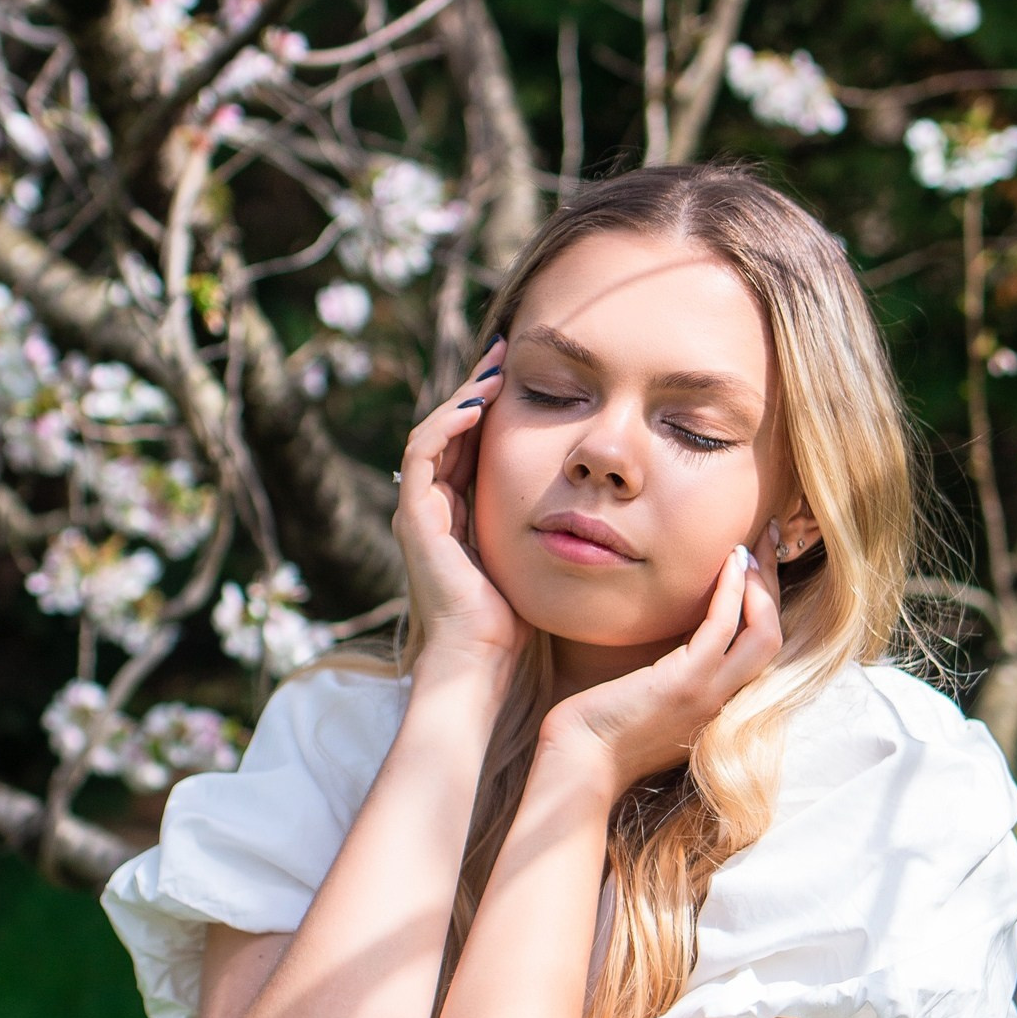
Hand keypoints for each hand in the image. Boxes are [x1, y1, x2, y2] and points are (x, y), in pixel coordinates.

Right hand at [392, 337, 531, 681]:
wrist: (485, 666)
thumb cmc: (520, 628)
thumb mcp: (541, 559)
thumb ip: (553, 527)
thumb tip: (601, 500)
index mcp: (460, 517)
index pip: (470, 445)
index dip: (492, 406)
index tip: (523, 371)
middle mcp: (434, 511)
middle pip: (449, 431)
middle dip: (476, 388)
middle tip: (505, 350)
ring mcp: (420, 515)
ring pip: (433, 435)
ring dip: (461, 397)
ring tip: (493, 369)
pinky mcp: (416, 522)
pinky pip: (423, 458)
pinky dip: (446, 427)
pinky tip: (476, 406)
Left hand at [539, 531, 782, 799]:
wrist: (579, 765)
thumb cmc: (598, 734)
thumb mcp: (645, 700)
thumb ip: (665, 675)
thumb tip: (659, 642)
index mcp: (716, 704)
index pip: (759, 651)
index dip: (765, 606)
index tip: (756, 567)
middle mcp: (723, 701)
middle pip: (772, 636)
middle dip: (773, 586)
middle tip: (768, 541)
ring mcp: (708, 694)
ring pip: (762, 631)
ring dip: (760, 583)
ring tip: (750, 546)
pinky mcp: (685, 683)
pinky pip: (722, 628)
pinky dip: (730, 591)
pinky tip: (728, 563)